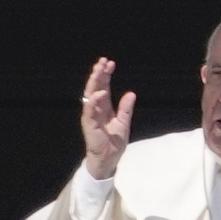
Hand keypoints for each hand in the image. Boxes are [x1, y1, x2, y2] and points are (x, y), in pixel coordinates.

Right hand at [80, 58, 136, 180]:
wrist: (109, 158)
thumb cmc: (114, 142)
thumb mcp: (123, 122)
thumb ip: (126, 108)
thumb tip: (131, 94)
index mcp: (104, 107)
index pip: (103, 86)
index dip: (106, 74)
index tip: (110, 63)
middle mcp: (95, 108)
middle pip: (95, 86)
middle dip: (98, 73)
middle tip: (103, 61)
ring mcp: (91, 115)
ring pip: (90, 94)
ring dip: (94, 82)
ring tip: (99, 70)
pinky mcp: (89, 124)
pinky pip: (90, 110)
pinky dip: (94, 100)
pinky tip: (100, 92)